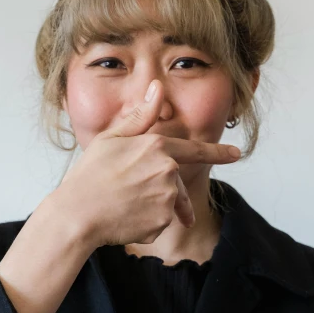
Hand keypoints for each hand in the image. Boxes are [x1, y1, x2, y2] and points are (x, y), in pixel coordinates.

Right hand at [54, 79, 240, 247]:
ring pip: (168, 205)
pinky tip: (124, 220)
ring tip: (122, 205)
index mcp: (157, 146)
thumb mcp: (111, 139)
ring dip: (150, 208)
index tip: (236, 154)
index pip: (195, 150)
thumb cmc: (89, 175)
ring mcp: (167, 197)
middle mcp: (168, 171)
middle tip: (128, 196)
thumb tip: (158, 88)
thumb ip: (140, 117)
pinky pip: (159, 224)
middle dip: (160, 193)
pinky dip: (145, 225)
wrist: (77, 215)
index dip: (218, 152)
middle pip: (175, 184)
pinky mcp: (162, 222)